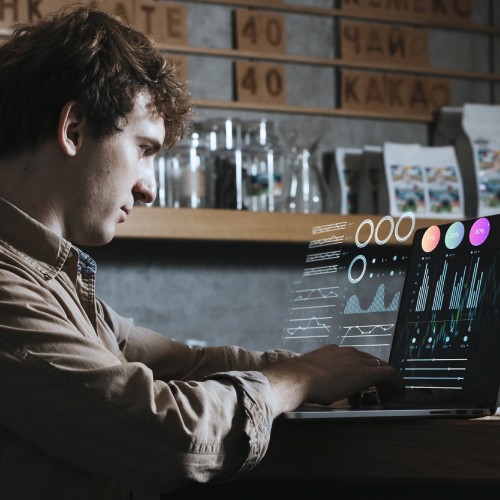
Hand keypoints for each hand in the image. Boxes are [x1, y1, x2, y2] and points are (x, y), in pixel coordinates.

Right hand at [262, 344, 403, 416]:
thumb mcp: (308, 376)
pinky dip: (396, 383)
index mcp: (333, 352)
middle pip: (369, 361)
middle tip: (377, 392)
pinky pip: (389, 374)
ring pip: (381, 366)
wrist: (297, 378)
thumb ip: (317, 379)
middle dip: (375, 377)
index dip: (360, 372)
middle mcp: (347, 352)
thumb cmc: (297, 381)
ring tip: (388, 395)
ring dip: (385, 382)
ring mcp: (357, 360)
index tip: (360, 386)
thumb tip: (316, 391)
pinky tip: (398, 393)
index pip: (354, 358)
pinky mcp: (366, 372)